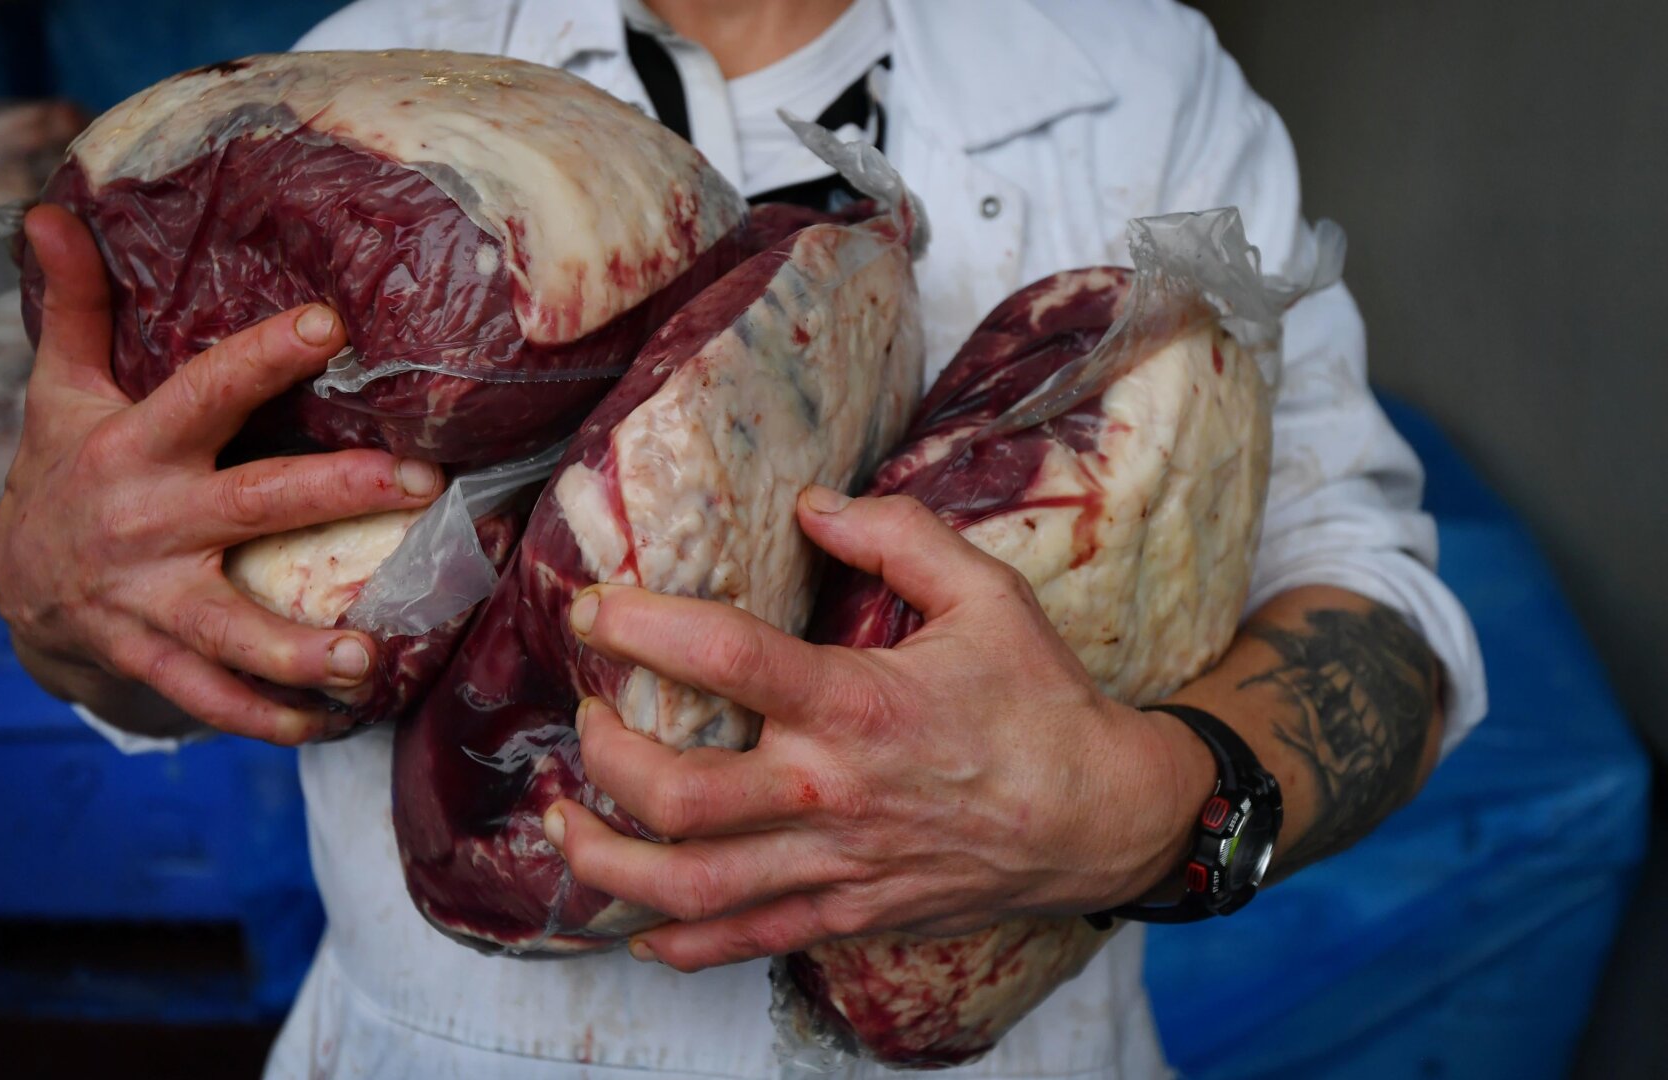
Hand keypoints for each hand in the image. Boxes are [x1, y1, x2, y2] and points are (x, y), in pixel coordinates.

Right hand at [0, 205, 443, 743]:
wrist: (12, 588)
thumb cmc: (64, 472)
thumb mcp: (61, 390)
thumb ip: (76, 307)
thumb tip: (51, 208)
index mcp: (134, 447)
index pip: (205, 391)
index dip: (263, 357)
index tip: (331, 325)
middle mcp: (147, 524)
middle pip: (251, 505)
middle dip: (336, 495)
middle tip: (420, 485)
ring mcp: (148, 602)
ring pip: (229, 629)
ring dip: (298, 649)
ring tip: (369, 657)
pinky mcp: (150, 660)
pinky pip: (209, 697)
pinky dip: (264, 716)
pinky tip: (328, 721)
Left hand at [543, 488, 1213, 969]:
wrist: (1103, 818)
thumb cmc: (1041, 701)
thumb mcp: (987, 592)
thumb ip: (897, 534)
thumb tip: (813, 504)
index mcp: (857, 703)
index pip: (723, 658)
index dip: (638, 626)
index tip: (590, 610)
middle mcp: (831, 792)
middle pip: (678, 794)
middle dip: (606, 756)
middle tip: (589, 720)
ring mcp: (835, 864)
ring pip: (690, 885)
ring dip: (608, 859)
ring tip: (564, 823)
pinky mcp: (847, 913)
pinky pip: (743, 942)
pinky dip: (678, 942)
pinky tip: (636, 922)